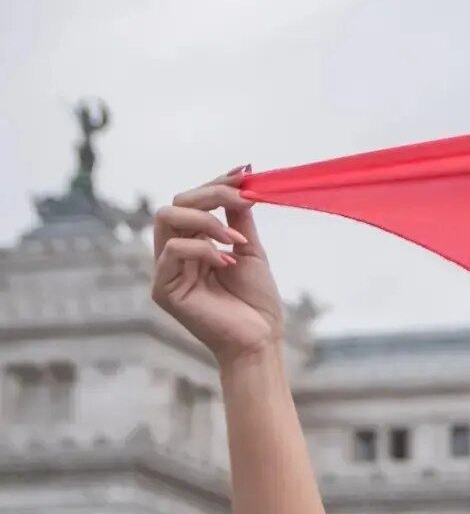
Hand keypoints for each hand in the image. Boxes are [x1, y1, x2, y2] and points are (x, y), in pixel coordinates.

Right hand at [151, 168, 284, 364]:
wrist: (260, 340)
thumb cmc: (256, 303)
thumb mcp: (250, 250)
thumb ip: (239, 218)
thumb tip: (241, 181)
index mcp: (193, 245)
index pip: (192, 202)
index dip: (216, 183)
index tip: (246, 173)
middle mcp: (175, 255)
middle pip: (175, 204)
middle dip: (211, 194)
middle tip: (244, 200)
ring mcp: (166, 271)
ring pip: (167, 219)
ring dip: (206, 219)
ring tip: (236, 239)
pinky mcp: (164, 290)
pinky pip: (172, 250)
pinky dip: (202, 248)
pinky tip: (226, 261)